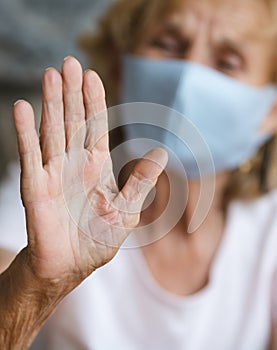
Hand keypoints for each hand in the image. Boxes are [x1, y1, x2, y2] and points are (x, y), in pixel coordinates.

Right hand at [13, 56, 166, 286]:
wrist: (70, 265)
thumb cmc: (97, 239)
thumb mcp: (126, 210)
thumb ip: (140, 182)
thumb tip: (161, 154)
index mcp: (98, 166)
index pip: (96, 126)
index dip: (94, 101)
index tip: (91, 75)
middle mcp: (75, 163)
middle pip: (73, 121)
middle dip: (71, 93)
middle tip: (68, 63)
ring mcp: (53, 172)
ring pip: (52, 130)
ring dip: (50, 103)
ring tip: (50, 75)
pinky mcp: (35, 186)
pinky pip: (31, 155)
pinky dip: (26, 132)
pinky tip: (24, 108)